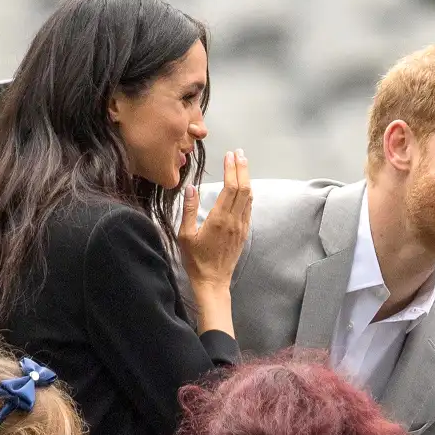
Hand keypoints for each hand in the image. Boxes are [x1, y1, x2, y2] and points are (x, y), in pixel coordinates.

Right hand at [179, 149, 251, 291]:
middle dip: (242, 168)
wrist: (213, 281)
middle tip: (239, 153)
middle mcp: (234, 221)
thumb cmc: (195, 260)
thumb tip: (190, 188)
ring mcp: (241, 227)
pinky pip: (248, 208)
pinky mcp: (244, 233)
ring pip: (248, 198)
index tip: (229, 155)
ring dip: (246, 179)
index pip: (230, 188)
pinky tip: (244, 188)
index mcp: (220, 219)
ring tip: (242, 164)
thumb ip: (189, 210)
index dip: (232, 170)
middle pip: (243, 188)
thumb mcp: (185, 235)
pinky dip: (247, 193)